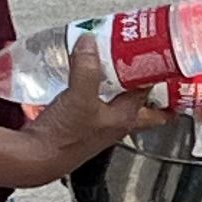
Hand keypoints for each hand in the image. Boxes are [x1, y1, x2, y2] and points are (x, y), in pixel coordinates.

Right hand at [19, 36, 179, 163]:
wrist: (34, 158)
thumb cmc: (63, 139)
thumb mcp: (79, 97)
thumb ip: (85, 68)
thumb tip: (90, 42)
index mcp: (125, 118)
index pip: (155, 97)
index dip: (163, 78)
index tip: (167, 60)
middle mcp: (115, 124)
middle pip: (142, 103)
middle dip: (148, 86)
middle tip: (150, 64)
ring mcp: (97, 125)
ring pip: (117, 101)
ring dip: (118, 85)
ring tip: (116, 64)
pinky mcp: (78, 124)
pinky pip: (93, 101)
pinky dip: (92, 88)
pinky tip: (82, 77)